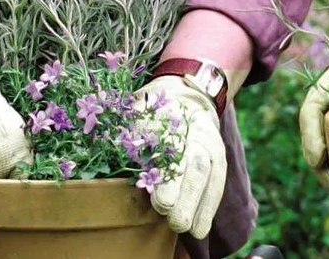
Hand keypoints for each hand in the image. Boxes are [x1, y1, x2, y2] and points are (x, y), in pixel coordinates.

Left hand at [140, 76, 225, 239]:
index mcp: (170, 113)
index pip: (170, 145)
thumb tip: (110, 150)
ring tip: (189, 229)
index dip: (167, 175)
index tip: (162, 202)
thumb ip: (126, 134)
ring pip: (208, 173)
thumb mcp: (134, 115)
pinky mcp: (219, 155)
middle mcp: (194, 127)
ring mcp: (210, 141)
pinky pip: (218, 181)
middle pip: (193, 161)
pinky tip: (200, 227)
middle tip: (175, 219)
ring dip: (199, 204)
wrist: (184, 99)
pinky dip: (209, 206)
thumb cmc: (149, 114)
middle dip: (186, 193)